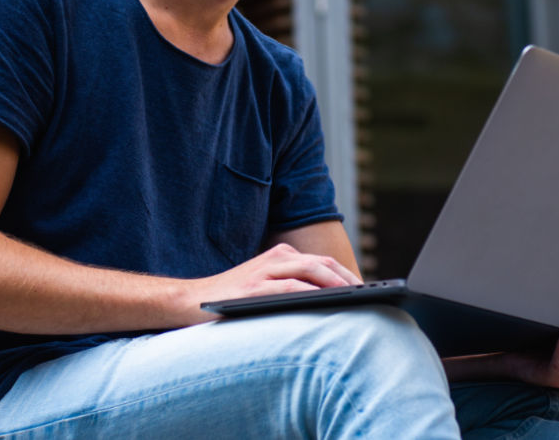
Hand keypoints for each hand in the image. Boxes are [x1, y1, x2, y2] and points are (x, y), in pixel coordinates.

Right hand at [189, 243, 359, 319]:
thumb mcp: (265, 286)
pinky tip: (326, 301)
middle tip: (368, 294)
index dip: (346, 275)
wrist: (190, 300)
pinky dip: (311, 292)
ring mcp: (264, 271)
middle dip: (348, 279)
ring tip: (355, 297)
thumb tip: (329, 301)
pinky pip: (289, 287)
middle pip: (322, 264)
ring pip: (311, 270)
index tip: (366, 290)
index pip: (323, 263)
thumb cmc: (232, 298)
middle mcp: (275, 258)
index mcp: (280, 256)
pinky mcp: (254, 288)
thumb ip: (291, 286)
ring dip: (336, 283)